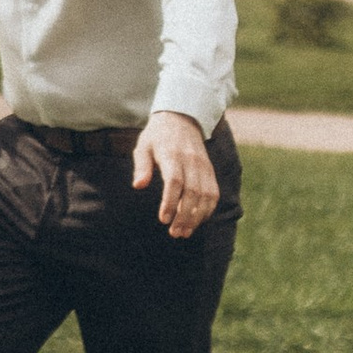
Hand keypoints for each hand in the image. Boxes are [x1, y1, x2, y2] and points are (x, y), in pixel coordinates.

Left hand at [133, 111, 217, 237]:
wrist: (182, 119)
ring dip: (197, 217)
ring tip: (185, 232)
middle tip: (174, 233)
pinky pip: (213, 193)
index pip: (175, 181)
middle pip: (192, 193)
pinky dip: (207, 210)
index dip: (170, 202)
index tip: (163, 219)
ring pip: (206, 196)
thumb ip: (142, 166)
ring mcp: (203, 167)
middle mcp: (191, 161)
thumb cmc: (157, 136)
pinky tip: (197, 221)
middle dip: (184, 216)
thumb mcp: (143, 146)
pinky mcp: (210, 171)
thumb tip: (138, 185)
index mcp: (172, 155)